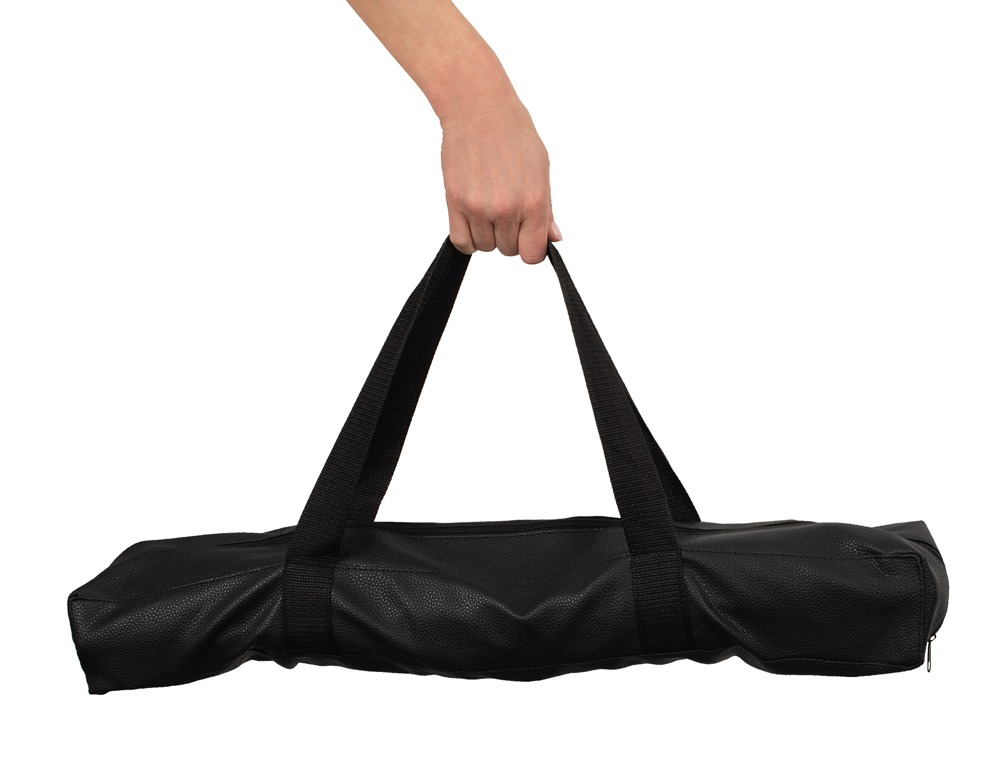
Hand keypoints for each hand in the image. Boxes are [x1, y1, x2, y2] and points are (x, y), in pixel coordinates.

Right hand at [440, 98, 561, 264]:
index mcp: (534, 201)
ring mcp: (478, 208)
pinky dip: (468, 238)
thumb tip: (552, 238)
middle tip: (508, 211)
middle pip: (509, 250)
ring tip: (489, 207)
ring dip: (488, 235)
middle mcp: (506, 209)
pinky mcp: (455, 203)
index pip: (532, 253)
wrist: (478, 108)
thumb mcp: (541, 169)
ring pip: (485, 247)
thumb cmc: (512, 132)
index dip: (531, 249)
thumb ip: (546, 209)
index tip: (528, 239)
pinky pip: (462, 242)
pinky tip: (473, 221)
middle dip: (511, 236)